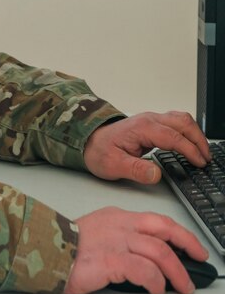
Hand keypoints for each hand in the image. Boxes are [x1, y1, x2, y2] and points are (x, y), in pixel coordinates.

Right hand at [64, 207, 208, 293]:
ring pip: (159, 250)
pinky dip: (156, 281)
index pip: (156, 220)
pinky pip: (143, 270)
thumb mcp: (98, 234)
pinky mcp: (110, 260)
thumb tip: (148, 258)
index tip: (191, 246)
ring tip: (180, 286)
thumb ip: (121, 238)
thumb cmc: (66, 247)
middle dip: (187, 244)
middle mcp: (118, 225)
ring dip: (176, 271)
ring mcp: (114, 241)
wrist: (42, 250)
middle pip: (163, 229)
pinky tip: (156, 289)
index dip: (179, 233)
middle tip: (198, 261)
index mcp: (116, 217)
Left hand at [84, 111, 210, 183]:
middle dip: (198, 139)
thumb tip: (155, 174)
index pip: (173, 136)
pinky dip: (188, 133)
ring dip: (195, 134)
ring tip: (203, 153)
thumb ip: (135, 169)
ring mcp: (151, 120)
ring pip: (181, 119)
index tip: (199, 162)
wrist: (87, 140)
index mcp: (141, 128)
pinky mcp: (152, 125)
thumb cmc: (99, 151)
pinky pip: (176, 123)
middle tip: (206, 158)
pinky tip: (191, 146)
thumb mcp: (112, 165)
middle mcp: (148, 120)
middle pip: (182, 122)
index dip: (189, 149)